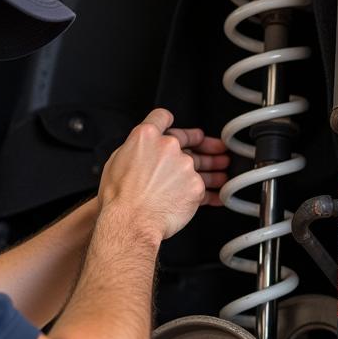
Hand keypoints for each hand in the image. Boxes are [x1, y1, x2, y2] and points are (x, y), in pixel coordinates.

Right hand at [98, 108, 223, 240]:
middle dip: (203, 144)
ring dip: (213, 166)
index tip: (172, 125)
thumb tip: (141, 152)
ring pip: (200, 165)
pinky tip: (215, 196)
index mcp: (146, 137)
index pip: (161, 117)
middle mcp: (168, 146)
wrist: (131, 221)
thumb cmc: (119, 198)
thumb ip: (135, 151)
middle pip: (188, 140)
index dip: (169, 121)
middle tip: (214, 147)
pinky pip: (205, 188)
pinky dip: (209, 193)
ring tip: (221, 171)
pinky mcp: (195, 185)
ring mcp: (184, 165)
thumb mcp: (116, 163)